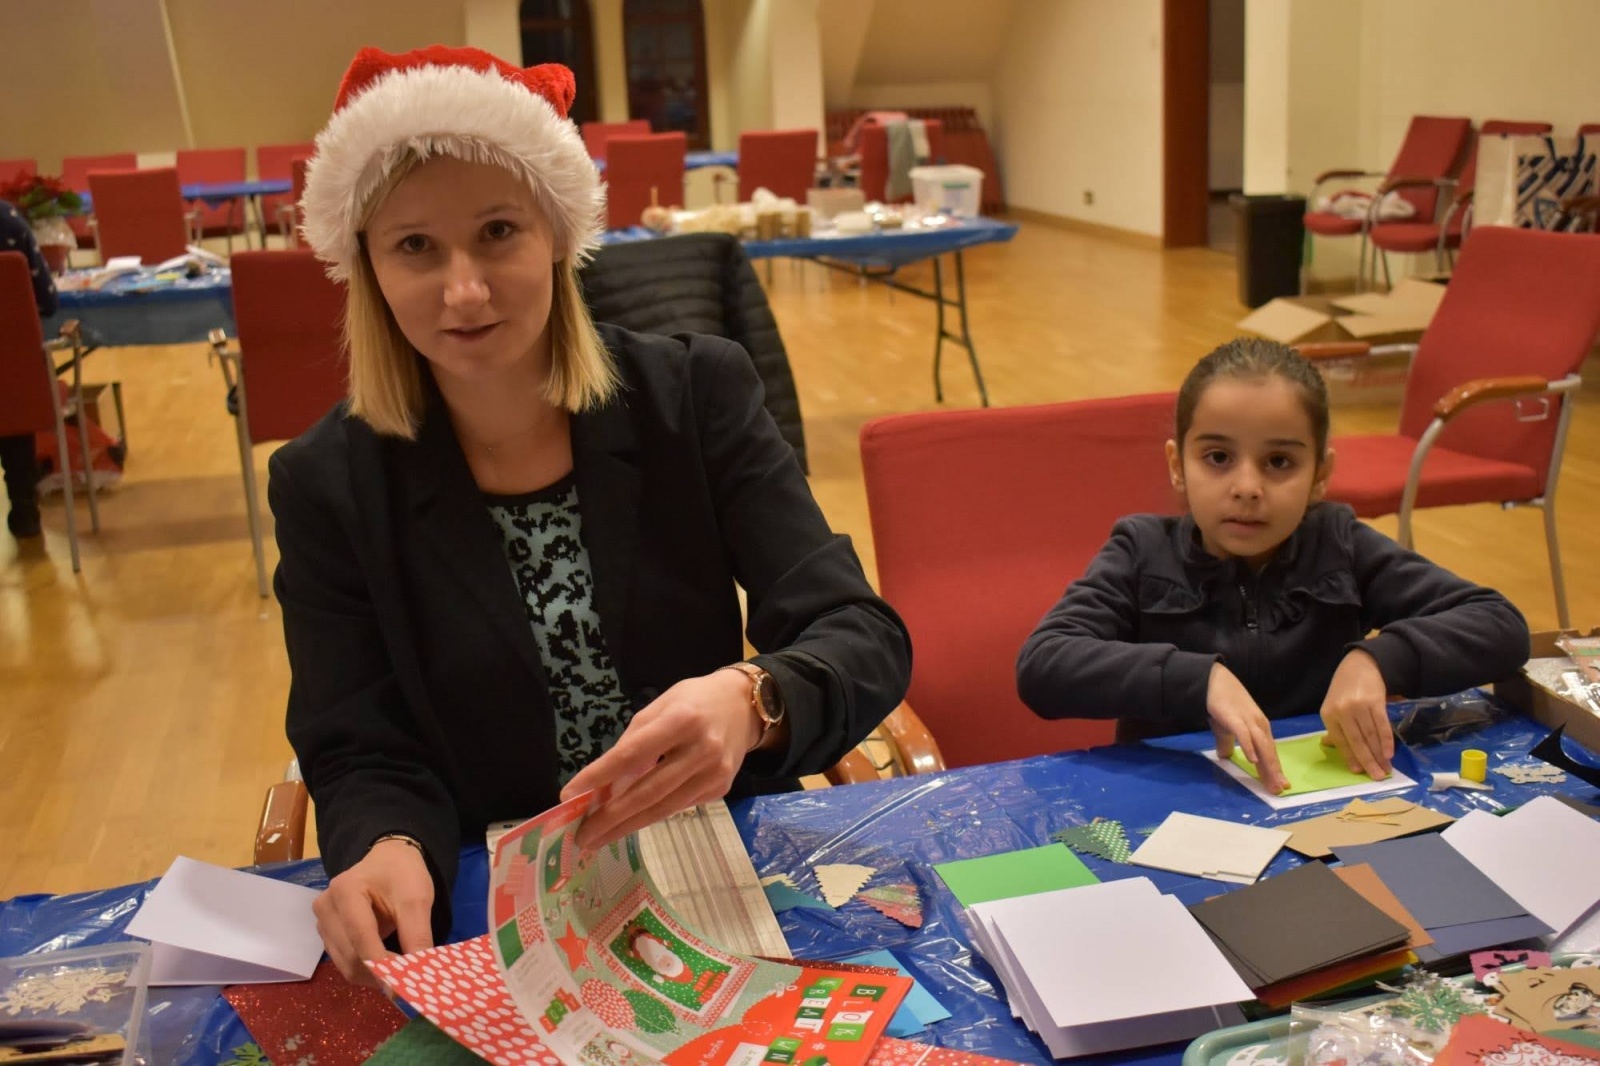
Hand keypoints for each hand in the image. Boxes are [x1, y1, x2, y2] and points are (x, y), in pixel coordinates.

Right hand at [313, 838, 433, 985]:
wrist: (389, 860)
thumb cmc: (403, 874)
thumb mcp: (417, 898)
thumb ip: (417, 935)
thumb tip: (419, 975)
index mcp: (345, 891)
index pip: (361, 938)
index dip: (382, 966)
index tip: (404, 987)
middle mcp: (326, 908)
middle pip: (350, 956)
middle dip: (381, 973)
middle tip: (410, 983)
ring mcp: (323, 923)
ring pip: (346, 966)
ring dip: (374, 976)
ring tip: (401, 973)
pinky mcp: (327, 935)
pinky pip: (345, 963)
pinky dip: (367, 970)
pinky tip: (387, 965)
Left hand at [561, 670, 762, 850]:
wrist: (745, 706)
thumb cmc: (693, 701)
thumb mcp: (660, 706)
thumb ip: (634, 742)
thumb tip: (605, 783)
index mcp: (682, 719)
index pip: (632, 754)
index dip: (599, 776)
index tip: (569, 795)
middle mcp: (702, 749)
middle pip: (648, 790)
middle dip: (611, 816)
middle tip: (582, 835)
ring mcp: (715, 773)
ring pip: (663, 807)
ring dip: (627, 825)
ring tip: (598, 838)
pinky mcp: (720, 789)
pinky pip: (678, 806)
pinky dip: (651, 814)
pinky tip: (630, 822)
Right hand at [1207, 662, 1288, 793]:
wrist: (1213, 680)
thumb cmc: (1222, 702)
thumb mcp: (1227, 727)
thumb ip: (1227, 742)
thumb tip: (1225, 756)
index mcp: (1259, 728)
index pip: (1269, 752)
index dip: (1274, 769)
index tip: (1281, 786)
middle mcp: (1259, 725)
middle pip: (1269, 751)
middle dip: (1275, 772)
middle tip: (1280, 790)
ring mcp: (1248, 721)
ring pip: (1262, 745)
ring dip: (1268, 765)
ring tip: (1272, 781)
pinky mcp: (1235, 717)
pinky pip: (1244, 734)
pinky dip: (1249, 747)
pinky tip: (1253, 760)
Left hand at [1320, 648, 1392, 779]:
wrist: (1360, 665)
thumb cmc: (1344, 689)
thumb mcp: (1333, 706)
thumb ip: (1335, 727)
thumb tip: (1332, 746)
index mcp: (1328, 714)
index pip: (1341, 741)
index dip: (1350, 757)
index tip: (1358, 772)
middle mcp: (1342, 711)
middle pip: (1356, 741)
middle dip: (1368, 761)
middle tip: (1377, 777)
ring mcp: (1359, 706)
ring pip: (1370, 736)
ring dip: (1379, 754)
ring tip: (1386, 769)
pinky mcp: (1375, 702)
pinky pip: (1381, 725)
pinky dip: (1386, 741)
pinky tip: (1389, 753)